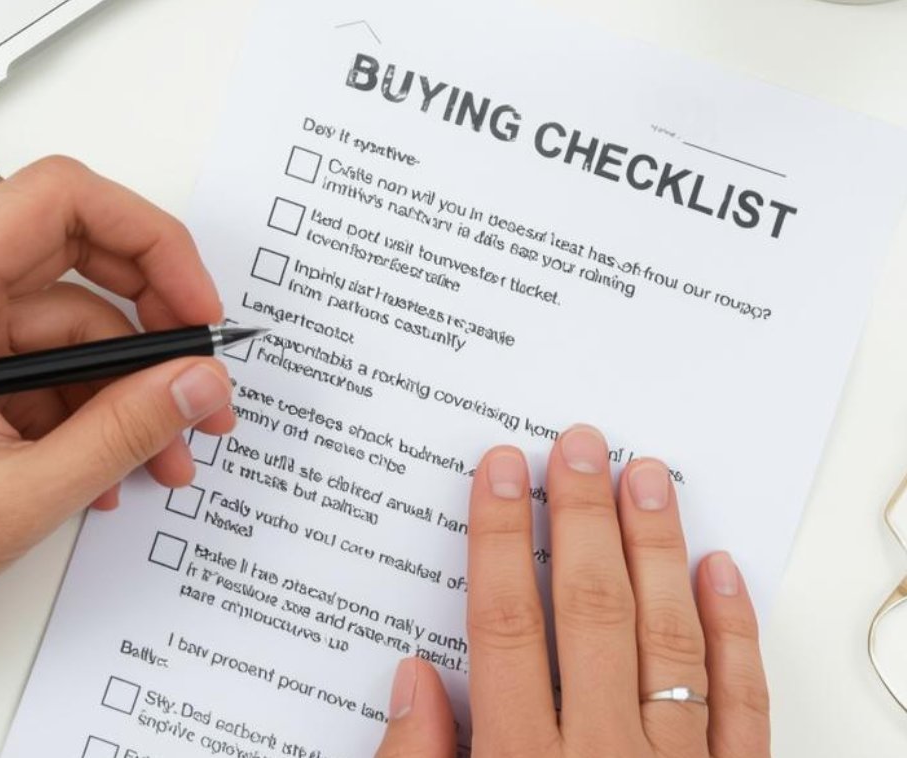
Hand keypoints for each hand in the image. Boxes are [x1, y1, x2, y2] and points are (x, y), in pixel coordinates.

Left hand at [0, 156, 234, 664]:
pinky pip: (40, 351)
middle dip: (150, 317)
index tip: (193, 302)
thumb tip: (194, 382)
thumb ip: (121, 431)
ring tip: (158, 446)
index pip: (58, 199)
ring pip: (65, 311)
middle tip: (194, 367)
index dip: (146, 238)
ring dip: (123, 379)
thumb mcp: (9, 498)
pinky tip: (106, 458)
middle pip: (72, 250)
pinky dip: (85, 401)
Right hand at [375, 426, 769, 757]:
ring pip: (671, 644)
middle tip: (582, 442)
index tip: (500, 470)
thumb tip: (412, 681)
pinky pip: (744, 713)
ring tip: (651, 477)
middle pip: (592, 614)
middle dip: (584, 518)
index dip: (500, 539)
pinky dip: (735, 638)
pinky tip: (721, 573)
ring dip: (660, 550)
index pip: (506, 626)